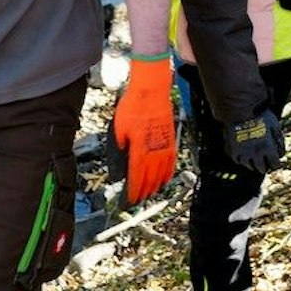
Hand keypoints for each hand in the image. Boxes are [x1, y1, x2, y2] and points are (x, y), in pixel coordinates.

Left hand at [113, 54, 178, 202]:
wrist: (152, 90)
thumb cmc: (134, 106)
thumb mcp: (118, 129)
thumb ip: (119, 149)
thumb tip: (120, 165)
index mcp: (139, 150)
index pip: (136, 178)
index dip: (132, 192)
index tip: (128, 200)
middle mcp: (154, 152)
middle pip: (149, 180)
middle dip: (143, 193)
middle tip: (137, 200)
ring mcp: (164, 147)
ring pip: (161, 175)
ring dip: (155, 187)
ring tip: (149, 194)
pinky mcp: (171, 140)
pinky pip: (171, 164)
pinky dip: (167, 175)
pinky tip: (164, 179)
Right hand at [223, 107, 284, 173]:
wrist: (240, 108)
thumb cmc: (259, 114)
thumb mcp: (274, 124)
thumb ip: (279, 139)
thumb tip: (281, 153)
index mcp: (268, 147)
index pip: (275, 165)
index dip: (276, 164)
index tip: (275, 161)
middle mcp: (256, 153)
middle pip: (262, 169)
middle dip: (266, 167)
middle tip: (266, 164)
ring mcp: (244, 153)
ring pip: (250, 166)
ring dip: (254, 164)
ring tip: (255, 160)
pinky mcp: (233, 150)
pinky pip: (238, 160)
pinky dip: (242, 160)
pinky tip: (244, 155)